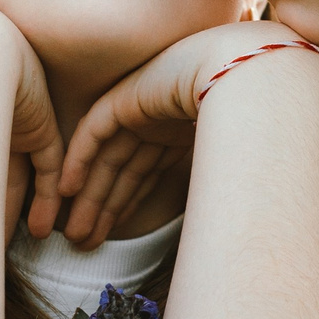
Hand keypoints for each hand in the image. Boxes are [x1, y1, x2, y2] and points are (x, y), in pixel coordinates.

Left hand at [54, 22, 318, 246]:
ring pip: (105, 159)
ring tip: (74, 231)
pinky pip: (94, 133)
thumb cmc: (251, 120)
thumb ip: (208, 190)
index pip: (143, 175)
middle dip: (102, 208)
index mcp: (178, 133)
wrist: (245, 75)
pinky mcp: (126, 97)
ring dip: (89, 195)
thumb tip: (214, 233)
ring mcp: (141, 108)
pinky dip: (80, 161)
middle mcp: (156, 121)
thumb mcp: (224, 164)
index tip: (109, 239)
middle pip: (121, 171)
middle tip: (82, 243)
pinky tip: (68, 190)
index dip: (125, 206)